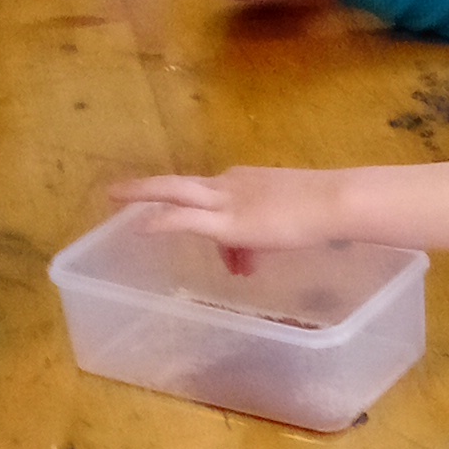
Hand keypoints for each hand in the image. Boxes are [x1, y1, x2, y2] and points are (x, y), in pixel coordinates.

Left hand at [109, 166, 347, 253]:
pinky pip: (184, 219)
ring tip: (116, 199)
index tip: (223, 254)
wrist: (332, 204)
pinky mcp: (227, 221)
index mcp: (243, 184)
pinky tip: (138, 226)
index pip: (213, 198)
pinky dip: (160, 221)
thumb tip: (243, 265)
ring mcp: (226, 201)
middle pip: (180, 183)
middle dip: (149, 188)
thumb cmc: (320, 214)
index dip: (208, 223)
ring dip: (143, 194)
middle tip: (118, 191)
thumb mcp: (284, 227)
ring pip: (174, 191)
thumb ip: (258, 242)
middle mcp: (229, 185)